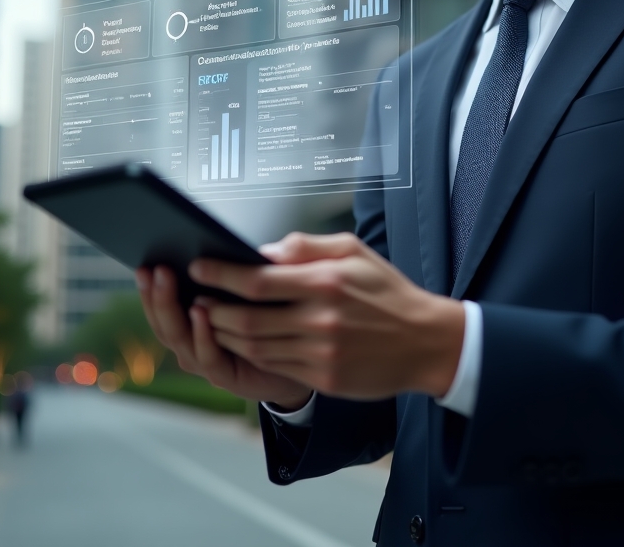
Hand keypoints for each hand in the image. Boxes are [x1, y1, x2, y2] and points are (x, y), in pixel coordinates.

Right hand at [136, 265, 311, 410]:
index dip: (150, 288)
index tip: (145, 265)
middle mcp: (193, 343)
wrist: (298, 362)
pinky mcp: (225, 375)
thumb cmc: (272, 323)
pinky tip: (200, 313)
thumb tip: (216, 244)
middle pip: (164, 322)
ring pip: (179, 338)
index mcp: (193, 323)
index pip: (162, 307)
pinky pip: (208, 356)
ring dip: (172, 308)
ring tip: (168, 282)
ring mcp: (206, 361)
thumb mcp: (247, 292)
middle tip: (155, 269)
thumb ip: (230, 275)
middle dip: (156, 294)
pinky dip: (201, 334)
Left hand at [190, 232, 464, 400]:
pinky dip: (252, 355)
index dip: (222, 274)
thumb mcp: (354, 251)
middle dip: (216, 310)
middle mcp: (321, 318)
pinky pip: (275, 367)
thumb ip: (308, 247)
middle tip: (197, 299)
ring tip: (213, 321)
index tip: (200, 267)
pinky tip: (243, 342)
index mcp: (327, 281)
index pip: (259, 279)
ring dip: (227, 335)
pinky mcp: (325, 377)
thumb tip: (266, 251)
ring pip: (256, 347)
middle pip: (249, 319)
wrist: (425, 341)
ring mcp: (322, 351)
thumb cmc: (388, 292)